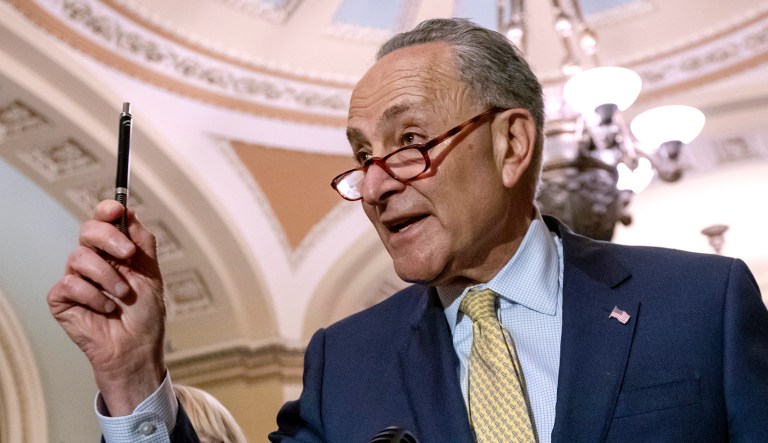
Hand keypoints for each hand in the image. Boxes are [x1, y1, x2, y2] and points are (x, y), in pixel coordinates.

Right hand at [47, 200, 165, 415]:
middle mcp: (93, 262)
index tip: (116, 210)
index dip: (106, 210)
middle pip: (88, 230)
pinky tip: (106, 310)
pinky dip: (94, 297)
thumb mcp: (151, 273)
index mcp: (114, 252)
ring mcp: (76, 279)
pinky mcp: (63, 299)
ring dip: (108, 276)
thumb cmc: (144, 315)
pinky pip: (71, 284)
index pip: (103, 221)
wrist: (137, 348)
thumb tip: (130, 212)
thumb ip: (142, 242)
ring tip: (122, 295)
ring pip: (80, 257)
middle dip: (109, 238)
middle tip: (128, 254)